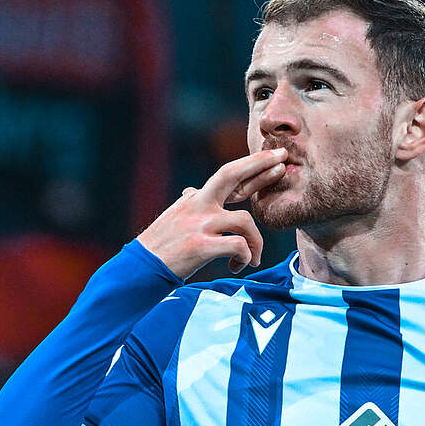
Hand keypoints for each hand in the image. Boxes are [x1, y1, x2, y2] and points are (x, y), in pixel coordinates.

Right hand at [136, 148, 288, 278]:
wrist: (141, 267)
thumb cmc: (161, 246)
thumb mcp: (173, 217)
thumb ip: (188, 204)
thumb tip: (189, 191)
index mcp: (196, 199)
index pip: (228, 175)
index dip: (253, 165)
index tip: (276, 157)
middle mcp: (198, 206)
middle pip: (232, 174)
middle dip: (260, 166)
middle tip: (283, 163)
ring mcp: (200, 225)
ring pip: (245, 222)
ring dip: (256, 243)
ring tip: (253, 259)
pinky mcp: (200, 247)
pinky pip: (238, 246)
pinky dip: (245, 256)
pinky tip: (238, 265)